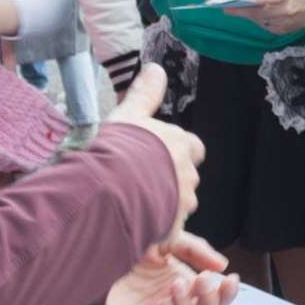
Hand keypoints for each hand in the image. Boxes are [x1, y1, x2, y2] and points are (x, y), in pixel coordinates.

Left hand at [101, 232, 240, 304]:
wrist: (95, 246)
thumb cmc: (131, 242)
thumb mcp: (169, 239)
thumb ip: (196, 251)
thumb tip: (223, 267)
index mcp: (185, 285)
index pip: (214, 299)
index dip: (226, 294)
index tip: (231, 278)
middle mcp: (172, 304)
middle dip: (209, 302)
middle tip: (203, 282)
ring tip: (176, 285)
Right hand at [103, 65, 205, 242]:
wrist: (113, 187)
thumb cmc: (120, 148)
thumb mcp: (129, 114)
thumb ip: (145, 94)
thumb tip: (156, 68)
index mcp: (180, 145)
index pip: (192, 148)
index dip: (178, 151)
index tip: (161, 154)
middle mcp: (186, 174)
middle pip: (184, 178)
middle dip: (169, 181)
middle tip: (141, 182)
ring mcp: (181, 203)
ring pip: (179, 206)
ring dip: (164, 206)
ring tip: (136, 207)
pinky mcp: (172, 229)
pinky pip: (173, 234)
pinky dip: (164, 236)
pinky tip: (145, 233)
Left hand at [236, 0, 304, 34]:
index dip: (252, 0)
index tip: (238, 0)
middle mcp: (285, 11)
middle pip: (260, 13)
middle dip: (242, 11)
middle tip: (227, 9)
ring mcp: (284, 23)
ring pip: (260, 20)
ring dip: (249, 16)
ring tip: (237, 10)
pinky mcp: (283, 31)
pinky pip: (265, 26)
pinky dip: (258, 20)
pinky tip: (256, 15)